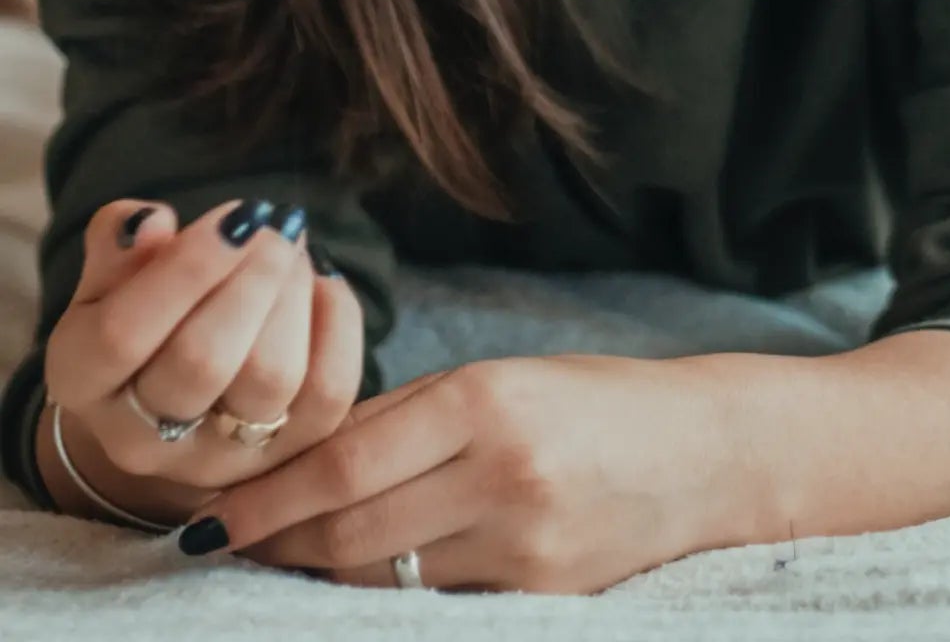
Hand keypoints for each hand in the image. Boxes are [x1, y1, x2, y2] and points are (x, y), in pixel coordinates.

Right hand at [44, 195, 362, 497]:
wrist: (163, 407)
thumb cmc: (138, 319)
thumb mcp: (108, 280)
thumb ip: (119, 248)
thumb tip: (151, 224)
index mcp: (81, 382)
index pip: (122, 335)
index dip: (185, 268)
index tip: (234, 215)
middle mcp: (142, 438)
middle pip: (203, 361)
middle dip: (251, 278)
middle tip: (273, 223)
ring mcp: (219, 459)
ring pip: (272, 378)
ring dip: (293, 294)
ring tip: (291, 248)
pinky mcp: (288, 456)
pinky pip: (329, 392)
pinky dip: (337, 324)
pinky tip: (321, 283)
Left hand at [185, 351, 745, 593]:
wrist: (709, 453)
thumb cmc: (595, 400)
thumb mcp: (504, 377)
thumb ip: (411, 415)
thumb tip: (310, 458)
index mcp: (485, 401)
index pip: (344, 466)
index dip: (267, 501)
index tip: (210, 519)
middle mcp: (502, 474)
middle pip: (350, 537)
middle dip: (280, 547)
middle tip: (231, 546)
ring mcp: (525, 546)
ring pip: (383, 581)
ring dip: (326, 575)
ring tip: (289, 559)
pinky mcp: (543, 599)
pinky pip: (439, 602)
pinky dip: (394, 593)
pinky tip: (373, 577)